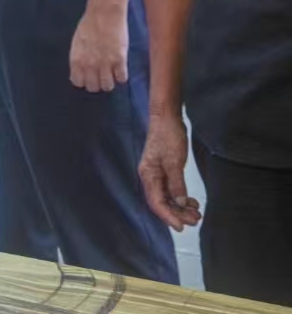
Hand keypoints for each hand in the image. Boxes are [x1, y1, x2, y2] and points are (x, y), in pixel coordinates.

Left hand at [69, 3, 128, 91]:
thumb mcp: (77, 43)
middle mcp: (89, 64)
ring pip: (108, 86)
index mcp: (76, 59)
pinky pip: (122, 78)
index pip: (78, 82)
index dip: (84, 81)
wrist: (104, 13)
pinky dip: (121, 76)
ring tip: (111, 74)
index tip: (88, 77)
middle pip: (93, 87)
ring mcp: (105, 63)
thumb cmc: (89, 25)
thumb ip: (79, 58)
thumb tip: (80, 71)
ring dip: (110, 82)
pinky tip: (120, 69)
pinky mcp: (120, 60)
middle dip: (97, 83)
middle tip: (101, 76)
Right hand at [139, 111, 201, 230]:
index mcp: (149, 175)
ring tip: (196, 212)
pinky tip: (192, 201)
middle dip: (177, 213)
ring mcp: (157, 174)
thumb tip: (179, 203)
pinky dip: (181, 198)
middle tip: (195, 220)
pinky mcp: (165, 170)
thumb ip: (177, 184)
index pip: (156, 202)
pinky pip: (171, 190)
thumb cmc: (168, 136)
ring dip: (180, 207)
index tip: (181, 227)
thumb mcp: (175, 161)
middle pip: (161, 202)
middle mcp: (151, 177)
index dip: (168, 216)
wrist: (167, 117)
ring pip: (167, 197)